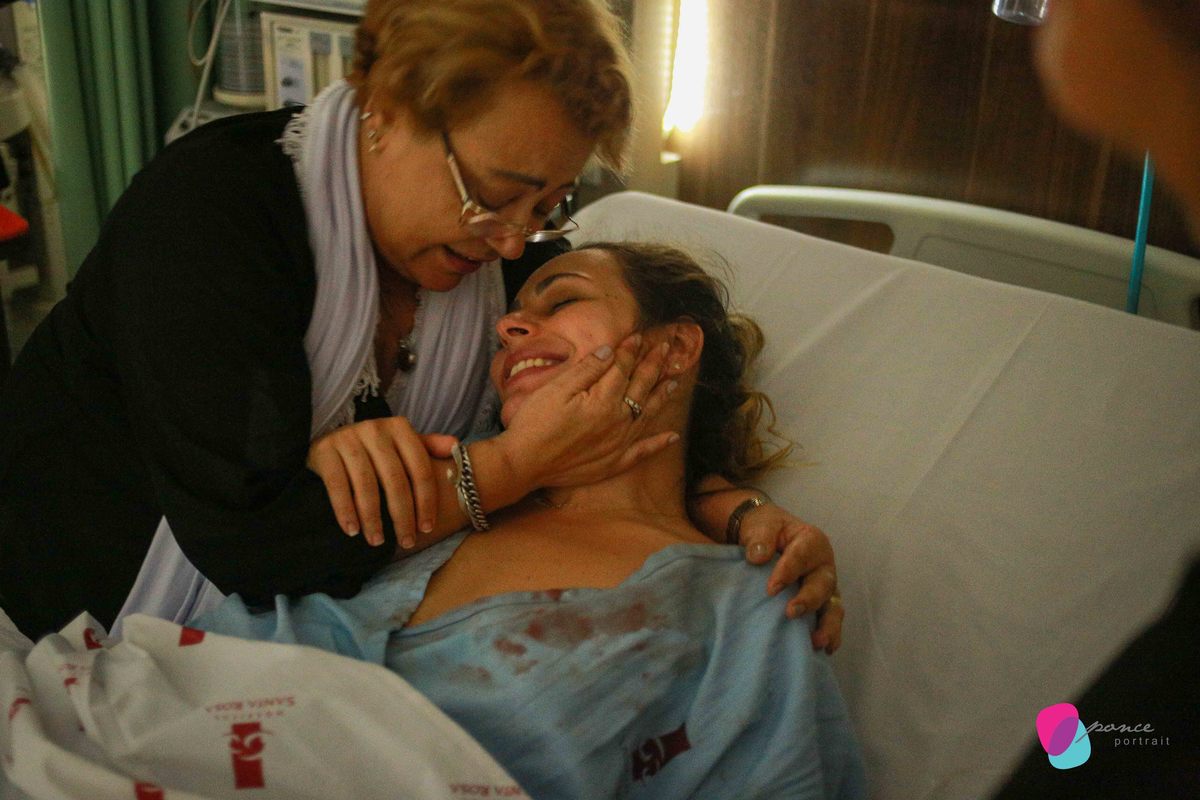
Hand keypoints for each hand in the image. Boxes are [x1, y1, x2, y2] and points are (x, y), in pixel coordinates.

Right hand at [306, 417, 457, 548]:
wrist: (327, 442)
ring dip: (374, 519)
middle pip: (395, 480)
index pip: (420, 469)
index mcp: (399, 428)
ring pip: (367, 486)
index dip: (426, 501)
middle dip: (403, 516)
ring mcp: (348, 438)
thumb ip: (428, 446)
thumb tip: (456, 447)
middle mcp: (375, 429)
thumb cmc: (373, 450)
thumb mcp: (400, 445)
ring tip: (378, 541)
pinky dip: (345, 511)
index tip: (427, 528)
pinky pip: (338, 486)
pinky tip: (352, 531)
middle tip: (406, 542)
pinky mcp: (324, 451)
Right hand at [496, 333, 678, 489]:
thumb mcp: (557, 388)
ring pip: (648, 415)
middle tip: (665, 349)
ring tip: (674, 381)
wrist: (524, 464)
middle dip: (653, 365)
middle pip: (640, 388)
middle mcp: (618, 421)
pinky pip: (643, 452)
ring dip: (662, 396)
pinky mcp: (613, 463)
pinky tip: (672, 436)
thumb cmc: (535, 423)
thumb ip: (587, 370)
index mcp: (603, 400)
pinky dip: (659, 443)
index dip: (630, 351)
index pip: (622, 369)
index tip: (638, 336)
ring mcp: (618, 444)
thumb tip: (610, 351)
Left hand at [739, 504, 842, 653]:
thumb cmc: (766, 529)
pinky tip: (823, 650)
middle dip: (809, 600)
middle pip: (822, 584)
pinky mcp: (821, 604)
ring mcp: (825, 587)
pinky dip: (830, 635)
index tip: (771, 589)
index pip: (802, 556)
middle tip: (791, 613)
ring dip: (827, 625)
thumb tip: (757, 557)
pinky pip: (830, 621)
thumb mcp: (762, 525)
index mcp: (812, 541)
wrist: (768, 536)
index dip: (788, 572)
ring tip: (816, 642)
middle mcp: (823, 565)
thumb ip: (760, 538)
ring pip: (833, 607)